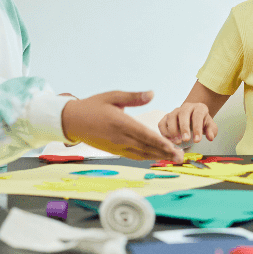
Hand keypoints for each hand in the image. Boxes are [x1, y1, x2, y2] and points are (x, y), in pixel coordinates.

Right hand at [61, 91, 183, 162]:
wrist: (72, 121)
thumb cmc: (92, 106)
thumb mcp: (113, 96)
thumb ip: (134, 97)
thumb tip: (152, 93)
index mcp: (121, 123)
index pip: (145, 135)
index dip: (160, 142)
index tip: (173, 147)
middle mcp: (120, 138)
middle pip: (146, 147)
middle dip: (164, 153)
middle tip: (180, 158)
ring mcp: (117, 146)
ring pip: (141, 154)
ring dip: (158, 157)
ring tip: (173, 159)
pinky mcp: (114, 151)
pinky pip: (133, 156)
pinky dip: (146, 157)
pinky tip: (156, 157)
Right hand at [158, 102, 217, 145]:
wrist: (193, 116)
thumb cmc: (201, 122)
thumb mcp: (209, 126)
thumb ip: (211, 131)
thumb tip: (210, 137)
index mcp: (199, 108)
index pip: (198, 115)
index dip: (197, 128)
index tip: (197, 141)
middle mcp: (186, 107)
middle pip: (183, 114)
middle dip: (184, 128)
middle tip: (185, 140)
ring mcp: (175, 111)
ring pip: (171, 117)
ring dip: (173, 131)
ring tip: (177, 142)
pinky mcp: (166, 117)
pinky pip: (162, 123)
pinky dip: (164, 132)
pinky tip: (169, 140)